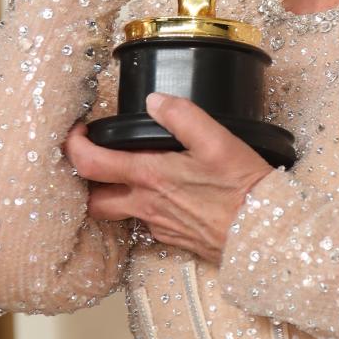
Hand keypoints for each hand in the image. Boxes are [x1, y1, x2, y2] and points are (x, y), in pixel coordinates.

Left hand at [65, 92, 273, 263]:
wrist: (265, 234)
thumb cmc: (243, 189)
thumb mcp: (217, 141)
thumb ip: (182, 116)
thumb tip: (154, 100)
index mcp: (149, 176)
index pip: (88, 164)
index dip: (73, 145)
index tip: (80, 131)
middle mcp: (146, 206)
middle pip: (93, 200)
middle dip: (86, 180)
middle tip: (96, 158)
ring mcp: (159, 226)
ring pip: (119, 214)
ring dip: (114, 194)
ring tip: (128, 172)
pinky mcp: (175, 238)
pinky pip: (147, 222)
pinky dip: (146, 205)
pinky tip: (167, 191)